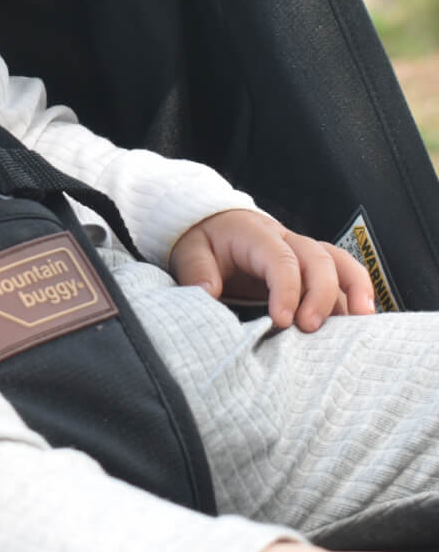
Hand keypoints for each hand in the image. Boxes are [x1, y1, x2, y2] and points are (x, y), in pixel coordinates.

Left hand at [169, 209, 375, 331]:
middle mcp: (287, 240)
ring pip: (340, 263)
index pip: (281, 259)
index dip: (287, 290)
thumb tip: (208, 292)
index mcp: (257, 235)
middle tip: (311, 327)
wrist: (213, 224)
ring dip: (355, 291)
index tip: (282, 321)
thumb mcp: (189, 250)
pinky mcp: (311, 269)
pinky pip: (342, 277)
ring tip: (362, 323)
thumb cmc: (204, 240)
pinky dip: (355, 297)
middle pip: (319, 259)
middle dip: (322, 294)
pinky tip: (360, 324)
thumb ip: (197, 271)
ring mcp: (303, 253)